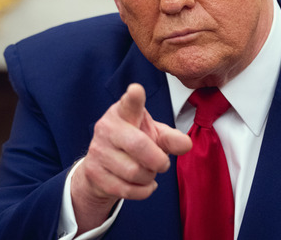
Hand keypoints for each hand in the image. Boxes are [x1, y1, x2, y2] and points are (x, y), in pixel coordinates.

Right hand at [70, 83, 191, 232]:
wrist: (102, 167)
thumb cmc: (133, 143)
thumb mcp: (154, 135)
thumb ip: (171, 138)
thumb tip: (186, 144)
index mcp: (123, 112)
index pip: (129, 103)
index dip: (134, 97)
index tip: (136, 90)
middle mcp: (107, 127)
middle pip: (139, 146)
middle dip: (158, 160)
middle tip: (163, 163)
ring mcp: (97, 150)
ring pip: (134, 172)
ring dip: (149, 177)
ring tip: (148, 172)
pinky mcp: (94, 173)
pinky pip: (127, 189)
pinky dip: (143, 191)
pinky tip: (143, 184)